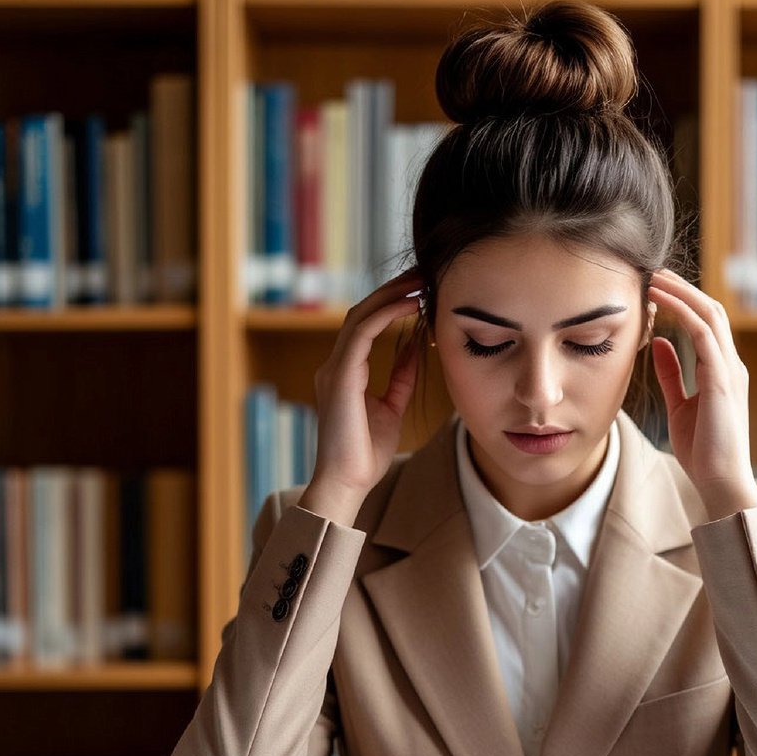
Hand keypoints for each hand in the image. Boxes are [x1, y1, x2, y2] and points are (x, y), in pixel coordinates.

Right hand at [303, 268, 423, 523]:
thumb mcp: (391, 407)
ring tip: (419, 280)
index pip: (367, 324)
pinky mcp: (341, 376)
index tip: (420, 289)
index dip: (391, 303)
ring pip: (360, 315)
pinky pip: (363, 333)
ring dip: (390, 294)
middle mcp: (336, 365)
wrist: (347, 483)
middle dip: (391, 289)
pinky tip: (411, 304)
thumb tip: (416, 348)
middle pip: (362, 312)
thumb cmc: (366, 454)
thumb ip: (400, 377)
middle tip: (422, 272)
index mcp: (346, 372)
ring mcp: (334, 368)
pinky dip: (387, 314)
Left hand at [647, 269, 756, 520]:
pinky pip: (703, 334)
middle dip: (683, 288)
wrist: (720, 481)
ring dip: (681, 293)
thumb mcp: (680, 406)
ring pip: (709, 314)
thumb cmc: (702, 451)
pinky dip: (681, 313)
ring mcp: (730, 370)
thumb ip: (672, 374)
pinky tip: (660, 303)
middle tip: (655, 272)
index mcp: (722, 371)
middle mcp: (730, 365)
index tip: (656, 288)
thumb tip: (658, 344)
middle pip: (711, 310)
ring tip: (655, 278)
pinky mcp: (722, 380)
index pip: (706, 323)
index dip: (683, 302)